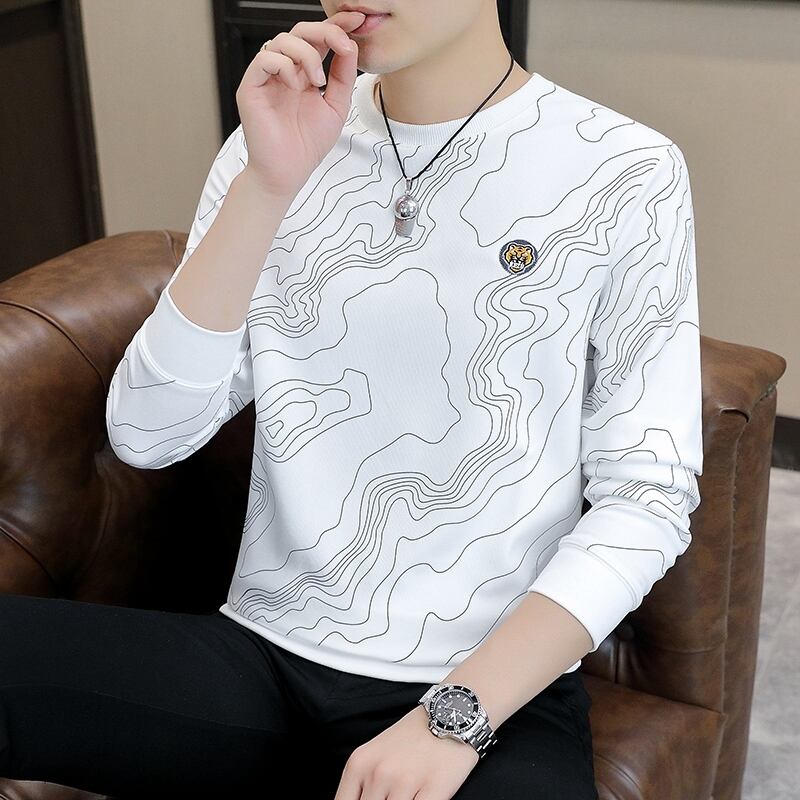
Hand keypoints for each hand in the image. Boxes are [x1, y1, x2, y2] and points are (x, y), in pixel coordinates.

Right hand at [234, 10, 365, 199]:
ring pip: (283, 40)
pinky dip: (285, 66)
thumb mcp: (336, 107)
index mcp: (304, 73)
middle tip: (343, 43)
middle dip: (325, 31)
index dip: (336, 25)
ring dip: (307, 55)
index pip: (318, 39)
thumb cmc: (307, 145)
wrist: (287, 173)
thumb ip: (343, 76)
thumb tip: (350, 45)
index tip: (358, 20)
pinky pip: (265, 59)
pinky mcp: (251, 87)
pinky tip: (296, 87)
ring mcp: (267, 78)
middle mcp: (284, 71)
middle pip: (300, 31)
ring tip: (317, 81)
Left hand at [333, 705, 480, 799]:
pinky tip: (421, 799)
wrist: (451, 713)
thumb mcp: (376, 754)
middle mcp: (378, 773)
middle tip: (392, 797)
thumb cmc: (413, 736)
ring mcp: (405, 782)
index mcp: (359, 764)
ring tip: (408, 795)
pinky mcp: (434, 788)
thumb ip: (362, 785)